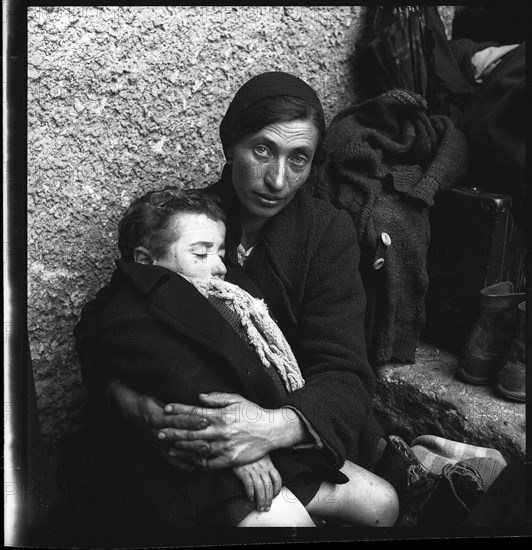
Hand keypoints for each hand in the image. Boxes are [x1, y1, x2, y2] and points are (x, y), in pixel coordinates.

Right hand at [107, 379, 209, 470]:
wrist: (129, 412)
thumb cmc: (146, 403)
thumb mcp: (157, 400)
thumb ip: (173, 407)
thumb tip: (192, 407)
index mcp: (157, 417)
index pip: (177, 420)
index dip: (191, 421)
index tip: (205, 421)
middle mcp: (157, 432)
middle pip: (178, 439)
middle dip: (193, 444)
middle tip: (208, 446)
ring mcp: (157, 442)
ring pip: (175, 452)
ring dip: (189, 457)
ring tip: (204, 462)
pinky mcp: (157, 449)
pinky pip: (169, 459)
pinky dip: (181, 464)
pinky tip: (192, 469)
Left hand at [160, 392, 307, 468]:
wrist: (272, 430)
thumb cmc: (253, 413)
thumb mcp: (237, 399)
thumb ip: (217, 398)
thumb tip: (198, 397)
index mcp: (221, 416)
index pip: (195, 413)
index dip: (180, 410)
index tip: (167, 408)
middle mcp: (221, 432)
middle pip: (192, 432)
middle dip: (174, 432)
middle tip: (159, 431)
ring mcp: (225, 447)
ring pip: (198, 449)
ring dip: (181, 449)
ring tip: (168, 448)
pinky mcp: (230, 460)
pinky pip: (210, 464)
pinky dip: (197, 463)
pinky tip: (187, 462)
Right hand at [233, 455, 281, 511]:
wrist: (237, 446)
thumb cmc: (249, 451)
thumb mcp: (261, 454)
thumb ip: (266, 464)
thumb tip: (269, 475)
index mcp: (268, 464)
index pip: (277, 479)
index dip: (277, 489)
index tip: (275, 496)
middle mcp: (262, 468)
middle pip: (268, 487)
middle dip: (268, 499)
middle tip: (267, 507)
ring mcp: (253, 470)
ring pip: (260, 488)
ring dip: (261, 500)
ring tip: (260, 507)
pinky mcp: (244, 472)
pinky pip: (249, 485)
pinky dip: (250, 493)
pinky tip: (250, 498)